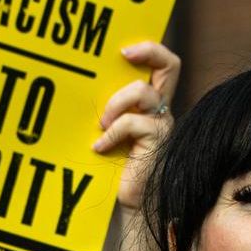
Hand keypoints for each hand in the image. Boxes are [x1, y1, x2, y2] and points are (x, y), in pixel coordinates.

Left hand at [93, 41, 180, 208]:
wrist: (128, 200)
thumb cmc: (114, 164)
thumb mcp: (110, 128)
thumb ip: (108, 108)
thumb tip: (80, 82)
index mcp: (152, 101)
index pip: (164, 65)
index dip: (149, 49)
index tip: (123, 50)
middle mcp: (162, 108)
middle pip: (170, 64)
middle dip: (148, 50)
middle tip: (123, 54)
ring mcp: (162, 123)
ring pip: (142, 93)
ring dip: (116, 104)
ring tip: (101, 124)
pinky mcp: (157, 141)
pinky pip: (132, 123)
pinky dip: (111, 134)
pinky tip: (99, 147)